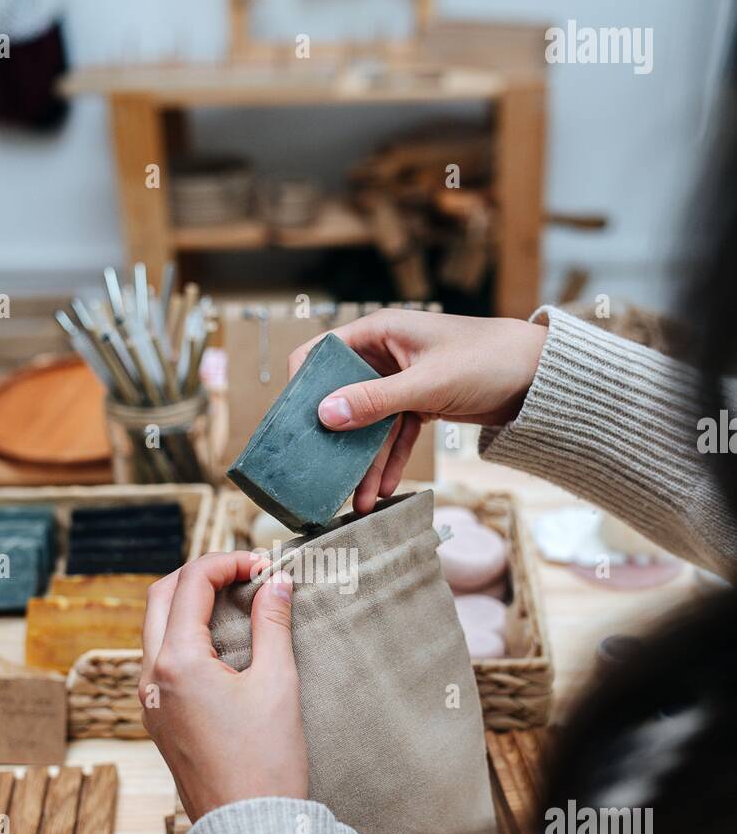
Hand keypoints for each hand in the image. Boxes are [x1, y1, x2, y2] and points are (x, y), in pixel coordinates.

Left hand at [139, 551, 307, 823]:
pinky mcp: (160, 719)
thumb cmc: (266, 763)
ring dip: (190, 604)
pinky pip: (161, 659)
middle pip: (160, 596)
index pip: (192, 584)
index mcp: (177, 662)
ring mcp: (151, 700)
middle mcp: (152, 677)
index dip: (228, 563)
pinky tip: (225, 643)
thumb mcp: (277, 684)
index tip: (265, 567)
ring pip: (156, 628)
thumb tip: (276, 582)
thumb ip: (273, 624)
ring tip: (238, 603)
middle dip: (200, 575)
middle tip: (244, 574)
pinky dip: (186, 636)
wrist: (249, 831)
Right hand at [288, 309, 546, 512]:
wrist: (539, 377)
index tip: (294, 424)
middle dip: (335, 439)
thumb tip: (325, 415)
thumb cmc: (486, 361)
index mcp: (379, 332)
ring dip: (364, 462)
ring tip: (357, 501)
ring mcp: (402, 381)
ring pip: (370, 424)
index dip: (304, 386)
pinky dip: (390, 461)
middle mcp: (385, 354)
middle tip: (320, 474)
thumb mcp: (426, 384)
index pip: (323, 354)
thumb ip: (375, 401)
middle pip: (344, 397)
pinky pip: (395, 436)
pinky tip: (382, 490)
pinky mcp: (420, 404)